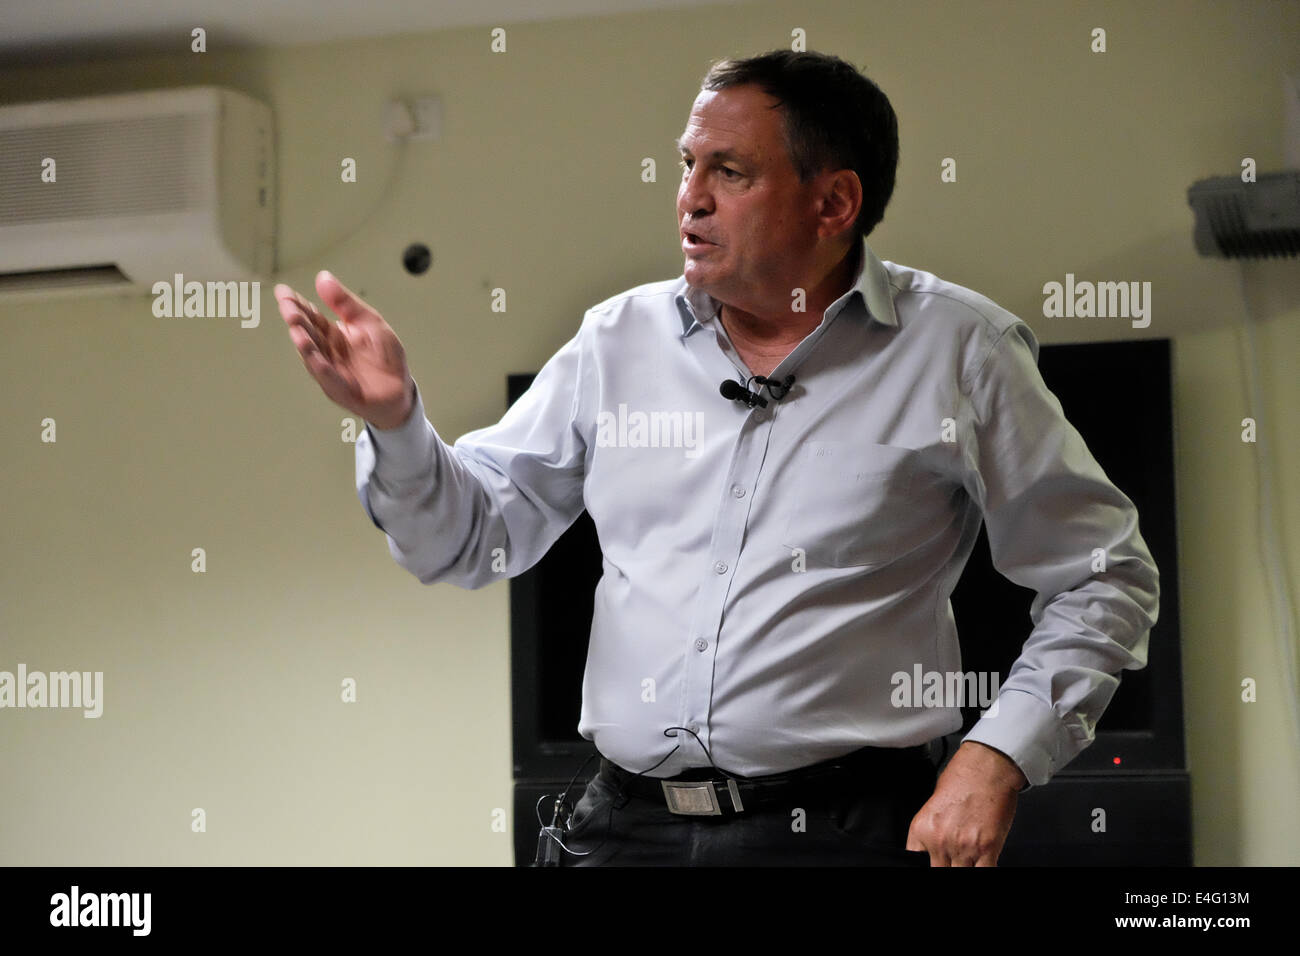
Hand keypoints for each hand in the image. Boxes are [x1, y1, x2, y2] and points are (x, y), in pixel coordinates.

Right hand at [275, 271, 414, 428]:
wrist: (401, 389)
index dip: (297, 305)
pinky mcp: (344, 392)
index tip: (283, 292)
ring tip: (296, 330)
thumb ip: (346, 303)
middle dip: (297, 322)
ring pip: (315, 358)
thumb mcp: (369, 322)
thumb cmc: (384, 355)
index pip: (311, 318)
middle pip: (309, 335)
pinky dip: (323, 370)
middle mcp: (327, 353)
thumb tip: (322, 276)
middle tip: (287, 307)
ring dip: (305, 345)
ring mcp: (332, 373)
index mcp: (333, 335)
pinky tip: (317, 359)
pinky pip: (332, 380)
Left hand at [905, 741, 1024, 865]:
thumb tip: (932, 850)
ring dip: (964, 868)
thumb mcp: (932, 805)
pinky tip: (981, 863)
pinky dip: (982, 870)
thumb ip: (931, 831)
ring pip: (960, 874)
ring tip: (967, 859)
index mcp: (922, 829)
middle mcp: (940, 841)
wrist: (987, 767)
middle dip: (946, 866)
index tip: (932, 861)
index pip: (914, 862)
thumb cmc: (962, 779)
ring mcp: (964, 847)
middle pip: (938, 872)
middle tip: (952, 859)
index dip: (925, 864)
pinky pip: (984, 872)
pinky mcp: (987, 848)